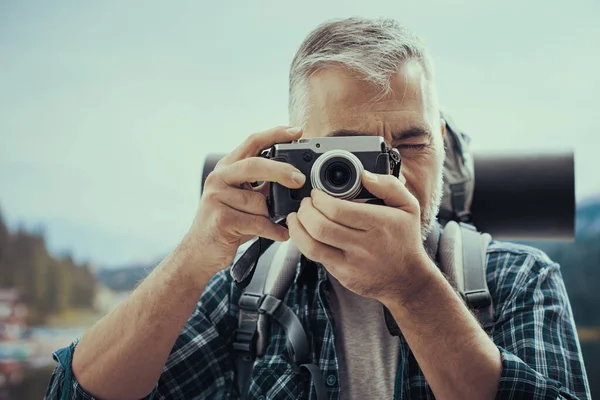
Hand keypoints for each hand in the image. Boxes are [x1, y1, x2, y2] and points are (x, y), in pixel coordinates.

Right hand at [181, 126, 306, 277]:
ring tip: (270, 224)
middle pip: (255, 165)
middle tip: (300, 179)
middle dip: (282, 171)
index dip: (276, 134)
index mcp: (227, 168)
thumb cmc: (228, 223)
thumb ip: (263, 183)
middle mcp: (219, 178)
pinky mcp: (221, 219)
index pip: (252, 142)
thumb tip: (296, 175)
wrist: (200, 251)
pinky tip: (280, 234)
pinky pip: (258, 222)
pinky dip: (274, 230)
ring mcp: (217, 198)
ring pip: (259, 202)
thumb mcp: (244, 196)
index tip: (296, 131)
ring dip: (271, 216)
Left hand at [286, 170, 433, 303]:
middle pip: (320, 226)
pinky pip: (316, 258)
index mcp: (378, 224)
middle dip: (305, 210)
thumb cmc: (405, 239)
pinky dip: (305, 242)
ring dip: (298, 228)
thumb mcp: (408, 206)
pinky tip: (305, 232)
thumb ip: (388, 185)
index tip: (317, 193)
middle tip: (306, 202)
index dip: (320, 198)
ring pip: (311, 246)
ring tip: (297, 217)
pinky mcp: (342, 275)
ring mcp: (351, 263)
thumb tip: (364, 175)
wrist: (409, 280)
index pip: (337, 210)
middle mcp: (363, 245)